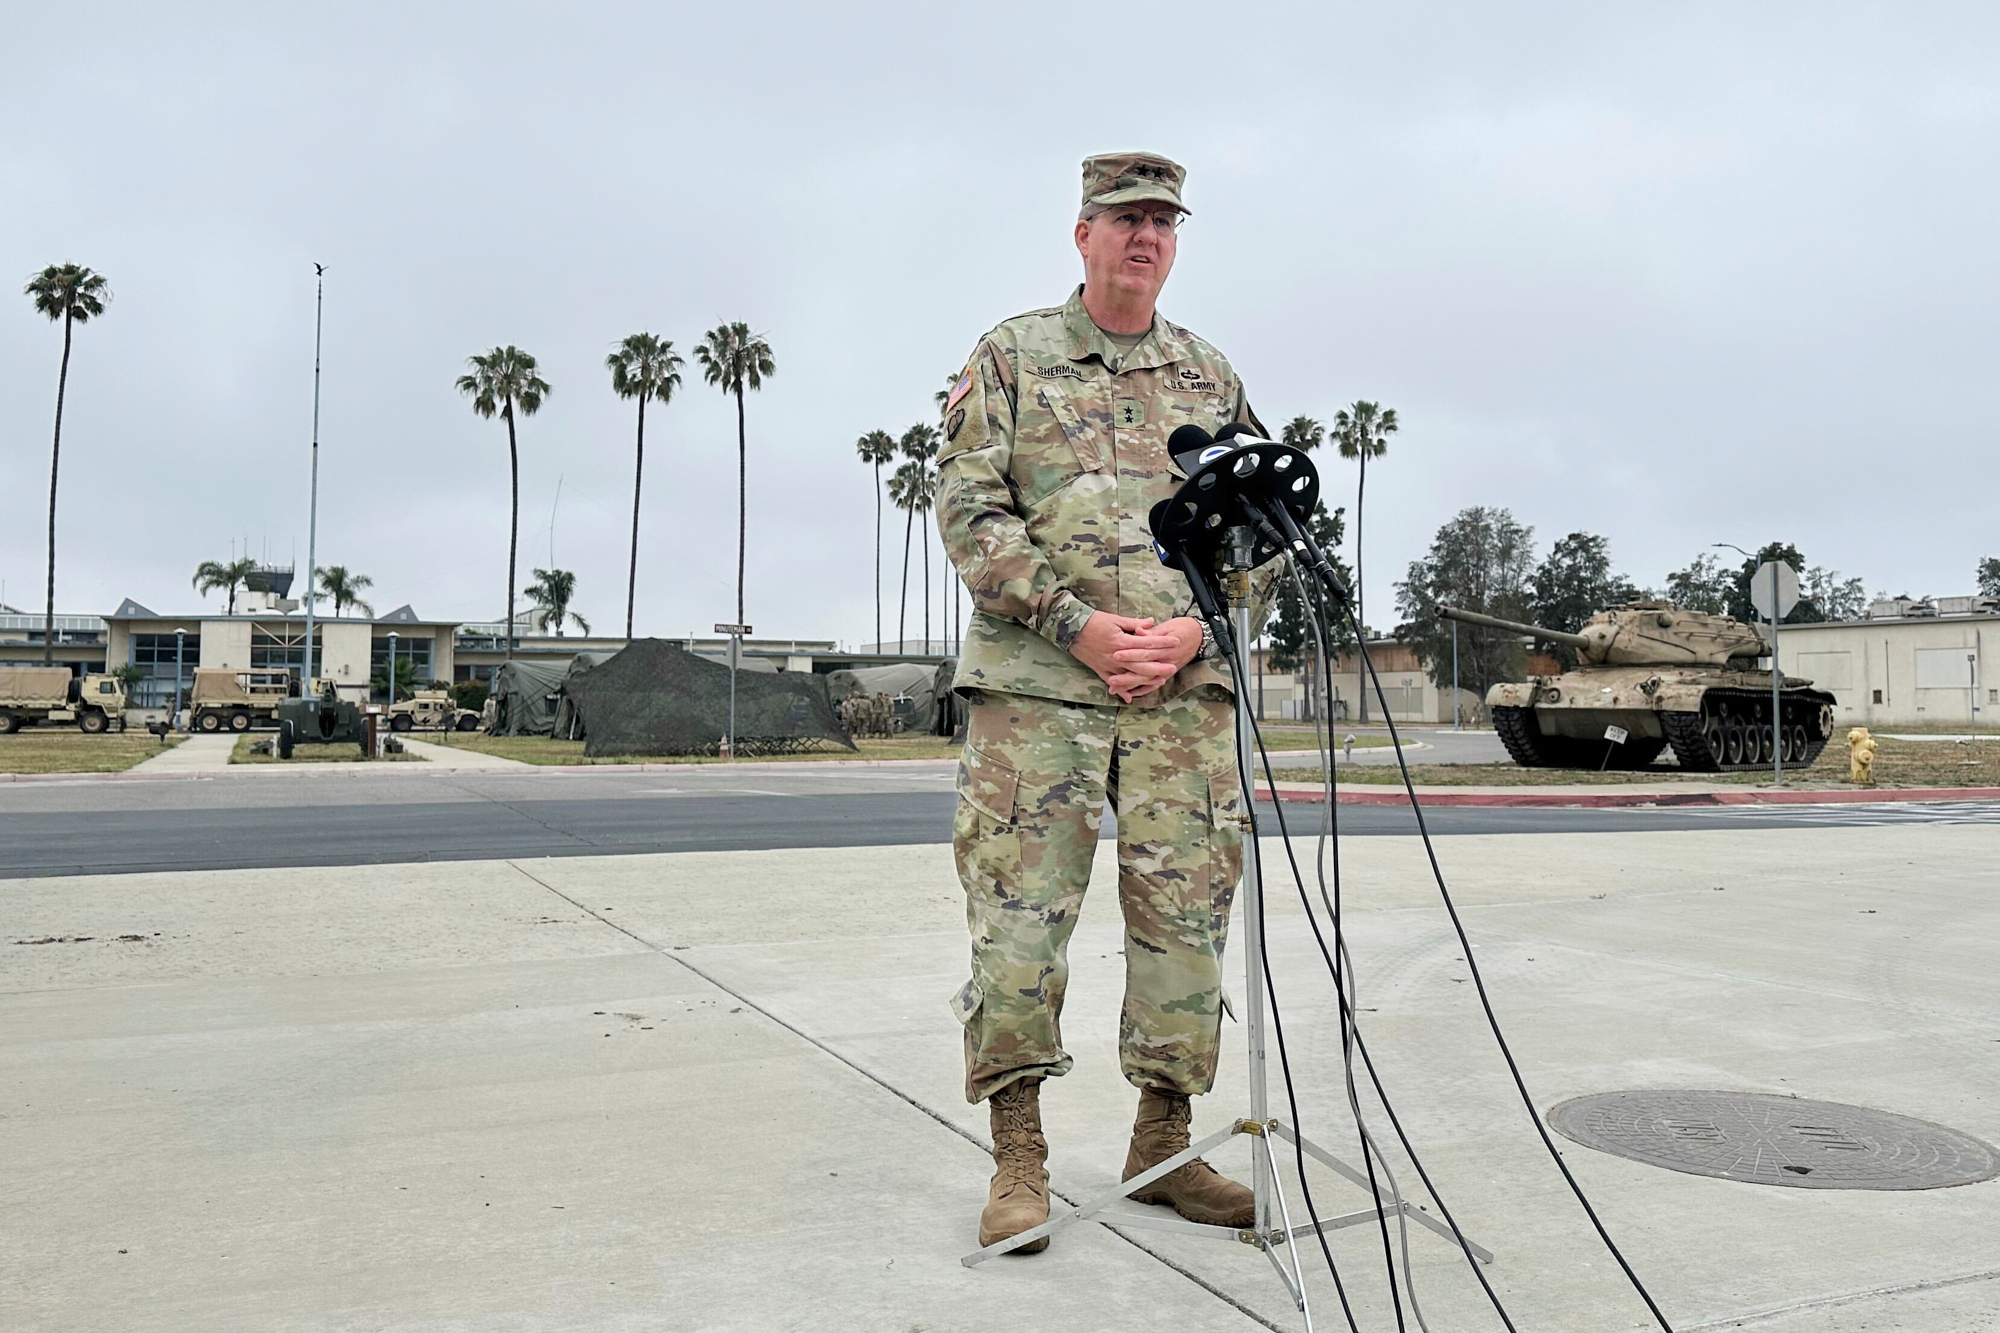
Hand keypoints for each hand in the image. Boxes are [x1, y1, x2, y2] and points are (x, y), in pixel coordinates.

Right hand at [1072, 612, 1201, 702]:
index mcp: (1122, 641)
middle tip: (1173, 667)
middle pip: (1142, 664)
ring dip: (1145, 680)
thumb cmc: (1093, 621)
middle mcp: (1117, 656)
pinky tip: (1130, 697)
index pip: (1147, 643)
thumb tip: (1151, 622)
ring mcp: (1108, 665)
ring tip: (1159, 681)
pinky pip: (1112, 683)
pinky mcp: (1099, 670)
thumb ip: (1134, 623)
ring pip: (1130, 676)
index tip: (1176, 642)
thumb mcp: (1115, 619)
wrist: (1070, 628)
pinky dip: (1121, 690)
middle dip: (1159, 666)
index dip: (1163, 643)